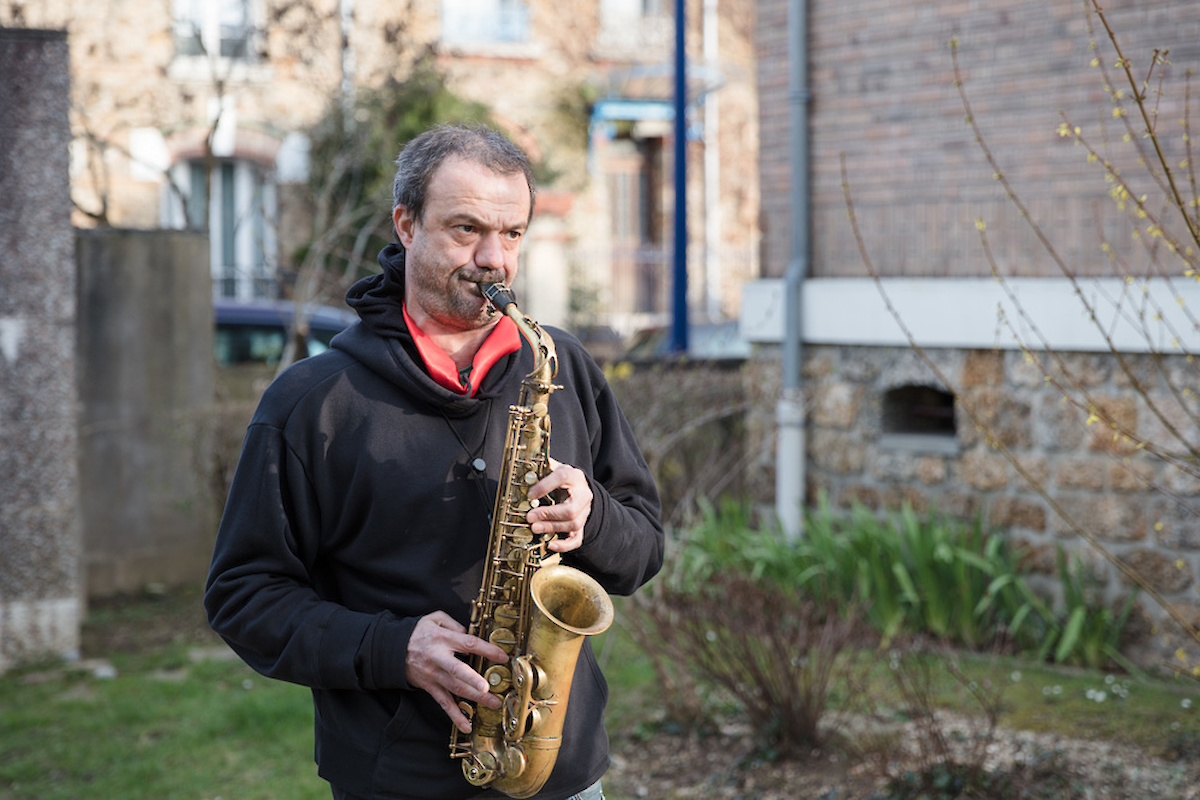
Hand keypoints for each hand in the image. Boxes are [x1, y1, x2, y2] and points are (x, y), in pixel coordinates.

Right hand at [405, 611, 508, 732]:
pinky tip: (466, 725)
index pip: (468, 644)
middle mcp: (438, 658)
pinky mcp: (429, 687)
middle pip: (457, 670)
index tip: (503, 656)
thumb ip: (454, 624)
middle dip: (473, 680)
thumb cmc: (418, 632)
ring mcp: (434, 675)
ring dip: (474, 698)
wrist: (392, 649)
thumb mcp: (434, 618)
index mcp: (442, 639)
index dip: (486, 650)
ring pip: (455, 688)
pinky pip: (443, 703)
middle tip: (488, 688)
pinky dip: (455, 716)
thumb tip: (469, 633)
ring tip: (493, 704)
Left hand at [527, 458, 592, 552]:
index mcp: (574, 476)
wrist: (579, 486)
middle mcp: (583, 495)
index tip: (530, 495)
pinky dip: (564, 545)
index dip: (545, 486)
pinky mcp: (582, 524)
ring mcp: (585, 511)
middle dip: (548, 515)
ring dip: (551, 528)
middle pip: (570, 510)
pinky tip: (550, 545)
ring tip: (534, 528)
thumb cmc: (563, 478)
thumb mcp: (553, 468)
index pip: (562, 478)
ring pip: (573, 524)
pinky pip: (577, 539)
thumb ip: (540, 469)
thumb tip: (523, 471)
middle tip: (530, 517)